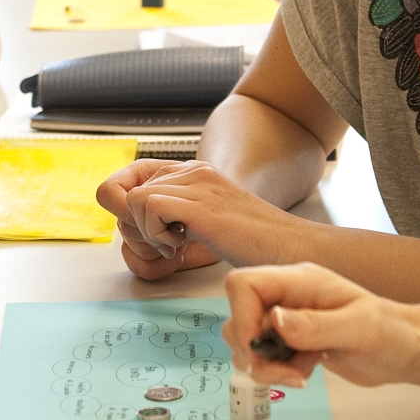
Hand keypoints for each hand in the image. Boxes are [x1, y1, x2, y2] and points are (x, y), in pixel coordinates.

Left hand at [96, 159, 302, 279]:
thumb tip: (137, 225)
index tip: (150, 234)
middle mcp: (194, 171)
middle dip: (136, 226)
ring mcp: (198, 184)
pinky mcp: (201, 205)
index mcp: (195, 172)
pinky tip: (181, 246)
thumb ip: (177, 216)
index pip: (133, 176)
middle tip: (166, 245)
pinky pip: (148, 207)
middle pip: (129, 190)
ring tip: (176, 246)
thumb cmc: (255, 245)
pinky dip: (155, 234)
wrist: (291, 249)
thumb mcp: (208, 223)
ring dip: (146, 231)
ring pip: (134, 199)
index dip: (128, 208)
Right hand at [223, 262, 419, 394]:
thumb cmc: (393, 333)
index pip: (243, 284)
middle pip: (239, 316)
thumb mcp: (359, 329)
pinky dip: (276, 372)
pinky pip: (264, 356)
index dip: (242, 317)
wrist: (408, 351)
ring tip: (297, 376)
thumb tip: (274, 320)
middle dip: (252, 352)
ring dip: (263, 366)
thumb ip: (314, 325)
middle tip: (284, 373)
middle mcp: (288, 296)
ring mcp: (288, 318)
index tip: (260, 348)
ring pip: (247, 341)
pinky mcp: (292, 340)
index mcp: (300, 280)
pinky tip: (304, 374)